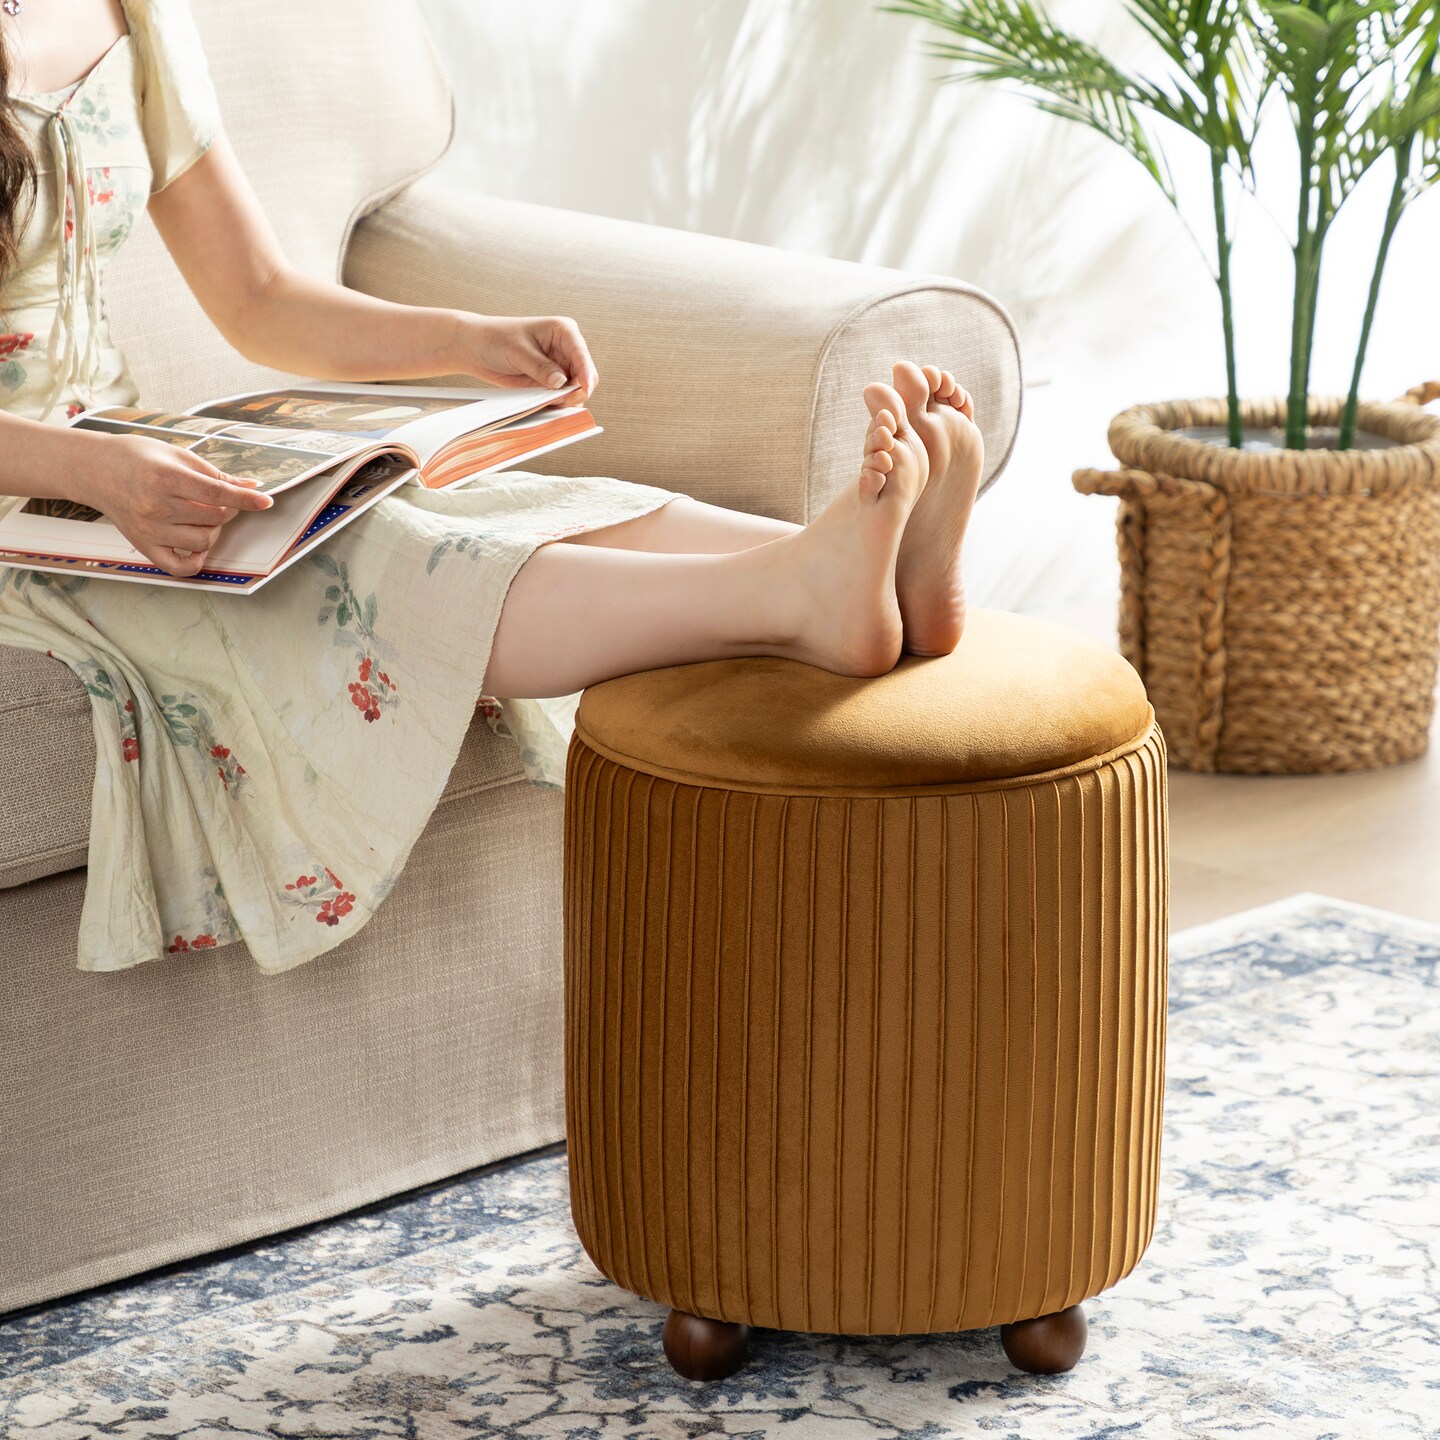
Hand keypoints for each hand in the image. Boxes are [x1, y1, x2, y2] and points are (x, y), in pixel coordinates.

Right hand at [84, 435, 273, 577]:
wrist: (96, 469)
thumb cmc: (136, 457)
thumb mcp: (177, 455)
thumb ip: (214, 474)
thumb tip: (250, 486)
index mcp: (165, 477)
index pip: (216, 493)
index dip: (245, 498)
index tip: (265, 500)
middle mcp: (156, 506)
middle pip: (214, 517)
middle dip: (227, 509)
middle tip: (218, 499)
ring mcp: (150, 529)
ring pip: (204, 540)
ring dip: (214, 529)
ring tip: (202, 515)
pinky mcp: (144, 546)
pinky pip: (180, 567)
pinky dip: (197, 559)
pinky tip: (197, 543)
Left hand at [455, 315, 599, 405]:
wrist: (477, 348)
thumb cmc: (496, 339)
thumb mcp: (518, 352)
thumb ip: (541, 367)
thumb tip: (561, 382)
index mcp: (563, 331)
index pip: (581, 354)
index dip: (586, 373)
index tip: (584, 389)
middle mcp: (566, 349)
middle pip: (585, 375)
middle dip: (576, 390)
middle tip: (558, 400)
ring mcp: (559, 366)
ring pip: (576, 389)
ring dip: (567, 399)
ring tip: (547, 401)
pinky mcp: (551, 381)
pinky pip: (563, 397)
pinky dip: (558, 403)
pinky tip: (545, 404)